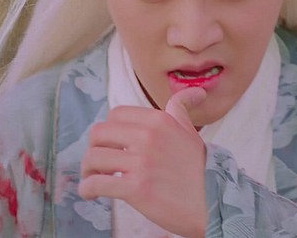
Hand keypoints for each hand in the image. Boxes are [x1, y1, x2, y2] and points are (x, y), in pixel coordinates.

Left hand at [78, 87, 207, 237]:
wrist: (209, 204)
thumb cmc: (198, 170)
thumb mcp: (191, 133)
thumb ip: (182, 110)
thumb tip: (197, 92)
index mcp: (159, 121)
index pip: (116, 114)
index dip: (109, 130)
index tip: (111, 144)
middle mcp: (148, 137)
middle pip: (99, 133)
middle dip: (94, 148)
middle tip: (99, 162)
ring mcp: (142, 163)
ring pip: (94, 157)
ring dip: (88, 169)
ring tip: (94, 177)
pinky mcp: (136, 188)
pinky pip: (97, 183)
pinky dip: (87, 188)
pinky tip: (91, 192)